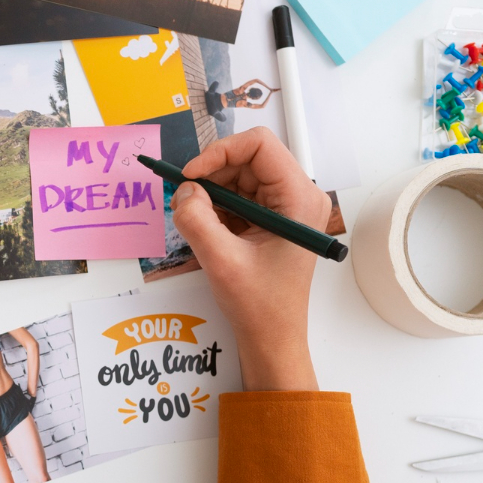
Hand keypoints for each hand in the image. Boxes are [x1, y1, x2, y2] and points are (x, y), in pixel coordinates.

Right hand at [169, 128, 328, 391]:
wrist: (272, 337)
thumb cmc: (260, 305)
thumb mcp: (221, 261)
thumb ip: (197, 220)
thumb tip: (183, 191)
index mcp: (299, 199)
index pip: (259, 145)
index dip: (219, 152)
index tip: (191, 176)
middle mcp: (298, 196)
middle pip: (248, 158)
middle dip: (213, 175)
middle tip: (187, 201)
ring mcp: (286, 207)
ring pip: (240, 176)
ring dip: (213, 193)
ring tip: (200, 223)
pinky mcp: (272, 218)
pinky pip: (239, 196)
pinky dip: (217, 207)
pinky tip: (212, 233)